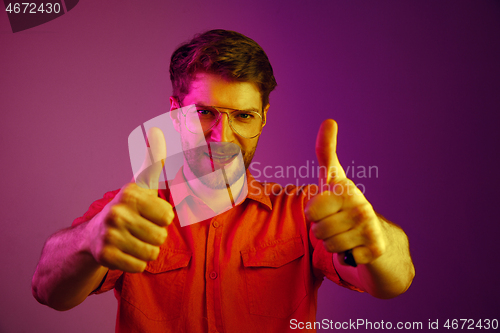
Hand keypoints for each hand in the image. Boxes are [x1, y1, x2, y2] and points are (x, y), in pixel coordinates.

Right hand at [86, 127, 173, 272]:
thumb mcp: (141, 183)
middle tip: (138, 229)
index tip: (146, 212)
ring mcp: (109, 234)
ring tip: (132, 240)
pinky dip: (136, 262)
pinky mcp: (105, 256)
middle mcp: (118, 212)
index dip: (161, 217)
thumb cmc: (127, 208)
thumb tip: (157, 129)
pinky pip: (140, 266)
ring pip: (152, 253)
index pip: (168, 215)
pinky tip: (124, 252)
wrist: (91, 236)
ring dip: (146, 250)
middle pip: (161, 236)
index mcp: (130, 193)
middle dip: (154, 235)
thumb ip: (152, 159)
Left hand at [305, 119, 385, 265]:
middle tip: (334, 224)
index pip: (313, 207)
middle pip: (317, 228)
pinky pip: (343, 258)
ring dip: (332, 244)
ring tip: (344, 235)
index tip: (328, 202)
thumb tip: (330, 119)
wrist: (376, 238)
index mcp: (345, 189)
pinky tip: (356, 248)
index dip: (314, 212)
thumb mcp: (333, 179)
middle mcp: (360, 204)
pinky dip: (347, 257)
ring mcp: (369, 226)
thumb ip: (326, 152)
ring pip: (328, 244)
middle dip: (320, 231)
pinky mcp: (375, 248)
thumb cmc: (346, 206)